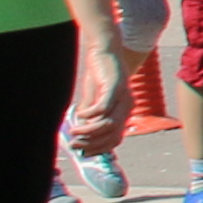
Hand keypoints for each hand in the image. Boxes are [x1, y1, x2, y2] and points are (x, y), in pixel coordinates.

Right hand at [65, 18, 125, 141]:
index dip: (99, 149)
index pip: (115, 139)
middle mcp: (127, 107)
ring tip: (74, 131)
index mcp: (124, 112)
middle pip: (112, 135)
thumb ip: (90, 116)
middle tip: (74, 143)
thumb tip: (81, 133)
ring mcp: (123, 98)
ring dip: (89, 131)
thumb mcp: (94, 100)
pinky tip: (80, 114)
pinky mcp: (115, 87)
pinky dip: (90, 115)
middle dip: (92, 144)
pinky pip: (103, 108)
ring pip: (108, 125)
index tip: (83, 152)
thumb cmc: (99, 76)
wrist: (105, 51)